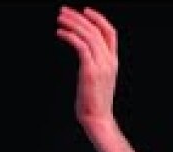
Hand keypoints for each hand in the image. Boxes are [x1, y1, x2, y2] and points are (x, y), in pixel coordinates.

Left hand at [57, 6, 118, 126]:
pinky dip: (69, 36)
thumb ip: (94, 65)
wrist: (98, 119)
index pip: (110, 33)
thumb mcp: (98, 79)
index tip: (84, 11)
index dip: (98, 18)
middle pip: (96, 30)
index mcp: (113, 62)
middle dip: (79, 17)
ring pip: (88, 35)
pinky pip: (80, 46)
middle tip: (63, 11)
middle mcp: (109, 61)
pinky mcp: (90, 70)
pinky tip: (60, 33)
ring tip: (59, 19)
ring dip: (72, 24)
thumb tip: (83, 54)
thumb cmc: (94, 102)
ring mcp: (101, 65)